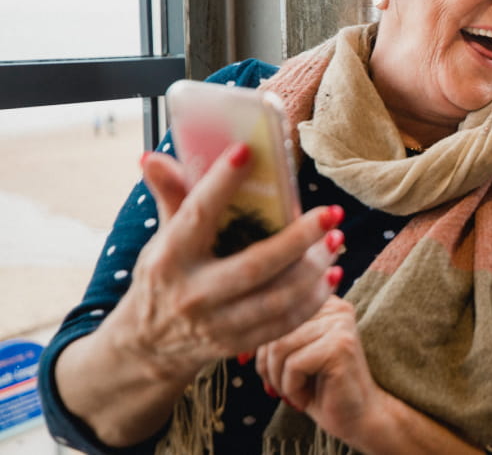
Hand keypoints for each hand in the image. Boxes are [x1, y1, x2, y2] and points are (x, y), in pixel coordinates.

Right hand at [107, 143, 343, 381]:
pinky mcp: (237, 344)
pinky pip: (284, 324)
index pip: (197, 214)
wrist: (148, 346)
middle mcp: (193, 293)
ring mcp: (217, 324)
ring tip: (336, 240)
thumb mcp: (162, 239)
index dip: (221, 183)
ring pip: (277, 299)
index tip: (248, 152)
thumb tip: (154, 156)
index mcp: (169, 257)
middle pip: (254, 265)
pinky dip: (313, 300)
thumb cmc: (164, 276)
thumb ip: (170, 197)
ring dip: (314, 270)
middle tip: (330, 213)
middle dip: (298, 238)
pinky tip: (332, 275)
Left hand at [256, 297, 483, 453]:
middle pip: (273, 328)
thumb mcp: (292, 355)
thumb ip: (274, 334)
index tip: (258, 368)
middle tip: (280, 388)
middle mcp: (335, 306)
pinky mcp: (341, 346)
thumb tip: (233, 327)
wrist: (358, 418)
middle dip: (267, 365)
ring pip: (279, 347)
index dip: (258, 344)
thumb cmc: (321, 389)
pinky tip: (307, 397)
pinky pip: (293, 364)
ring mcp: (340, 324)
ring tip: (296, 392)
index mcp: (324, 302)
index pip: (273, 313)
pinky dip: (291, 388)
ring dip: (279, 379)